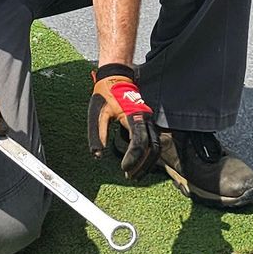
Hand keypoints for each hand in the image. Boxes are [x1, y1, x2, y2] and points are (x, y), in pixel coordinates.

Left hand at [88, 63, 156, 177]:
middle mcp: (146, 119)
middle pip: (153, 148)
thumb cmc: (106, 94)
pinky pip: (153, 141)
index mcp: (134, 116)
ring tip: (135, 173)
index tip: (124, 168)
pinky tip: (139, 162)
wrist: (115, 77)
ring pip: (156, 146)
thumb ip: (97, 135)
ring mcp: (149, 120)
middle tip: (131, 176)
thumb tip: (97, 155)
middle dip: (143, 165)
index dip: (133, 158)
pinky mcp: (148, 122)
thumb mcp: (97, 114)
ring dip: (147, 162)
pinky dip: (148, 154)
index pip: (139, 142)